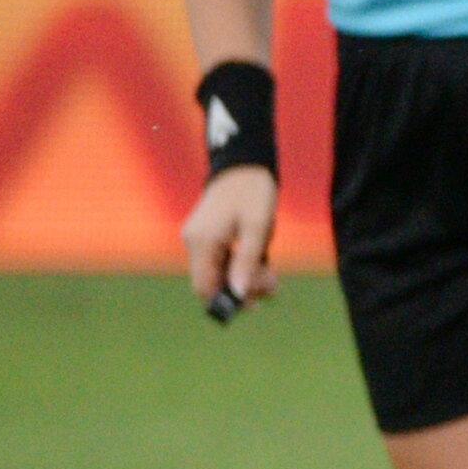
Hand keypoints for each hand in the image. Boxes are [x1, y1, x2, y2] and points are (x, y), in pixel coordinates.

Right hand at [184, 165, 277, 314]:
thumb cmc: (253, 193)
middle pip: (213, 282)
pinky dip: (240, 264)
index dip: (227, 301)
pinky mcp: (207, 235)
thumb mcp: (257, 228)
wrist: (245, 164)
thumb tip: (239, 294)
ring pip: (219, 272)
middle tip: (273, 284)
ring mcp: (198, 238)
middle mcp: (193, 242)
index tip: (255, 303)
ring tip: (272, 273)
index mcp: (201, 242)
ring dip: (245, 276)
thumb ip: (247, 262)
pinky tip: (262, 260)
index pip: (204, 287)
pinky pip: (221, 260)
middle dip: (243, 288)